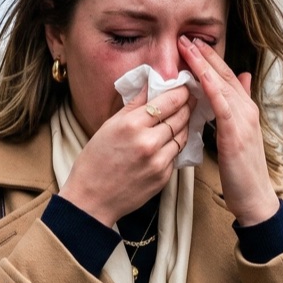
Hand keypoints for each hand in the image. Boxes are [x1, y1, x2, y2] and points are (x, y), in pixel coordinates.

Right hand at [58, 85, 193, 225]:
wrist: (91, 199)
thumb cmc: (95, 160)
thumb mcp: (109, 126)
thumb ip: (133, 104)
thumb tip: (149, 83)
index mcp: (131, 125)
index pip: (168, 101)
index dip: (181, 91)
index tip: (184, 86)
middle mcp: (148, 142)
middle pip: (180, 116)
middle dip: (187, 105)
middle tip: (190, 98)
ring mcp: (158, 161)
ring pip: (183, 135)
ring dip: (185, 124)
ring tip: (184, 116)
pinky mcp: (164, 176)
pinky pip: (176, 154)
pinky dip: (176, 144)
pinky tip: (171, 138)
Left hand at [179, 35, 275, 225]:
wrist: (254, 197)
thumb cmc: (242, 170)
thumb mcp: (239, 135)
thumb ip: (237, 108)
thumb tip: (240, 81)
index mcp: (245, 110)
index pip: (226, 77)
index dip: (209, 59)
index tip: (192, 44)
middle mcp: (247, 110)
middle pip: (224, 74)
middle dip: (204, 55)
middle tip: (185, 37)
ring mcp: (244, 120)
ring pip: (222, 84)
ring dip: (204, 64)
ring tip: (187, 47)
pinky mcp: (236, 133)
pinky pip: (222, 105)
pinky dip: (211, 88)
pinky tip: (200, 76)